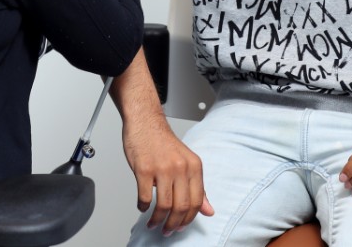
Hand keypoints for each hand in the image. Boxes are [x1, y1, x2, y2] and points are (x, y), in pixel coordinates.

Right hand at [123, 114, 213, 234]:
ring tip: (153, 223)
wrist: (145, 121)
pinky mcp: (144, 169)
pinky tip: (142, 207)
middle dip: (174, 224)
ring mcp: (162, 168)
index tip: (181, 226)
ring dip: (157, 219)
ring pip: (164, 205)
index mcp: (194, 166)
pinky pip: (144, 197)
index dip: (189, 219)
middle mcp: (180, 167)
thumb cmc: (163, 142)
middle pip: (181, 206)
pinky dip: (143, 207)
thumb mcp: (187, 162)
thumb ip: (198, 187)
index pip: (197, 201)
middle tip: (167, 230)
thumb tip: (208, 211)